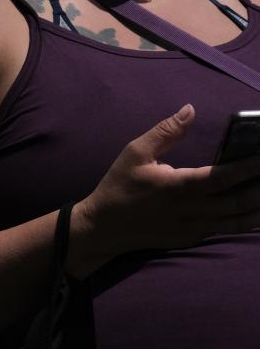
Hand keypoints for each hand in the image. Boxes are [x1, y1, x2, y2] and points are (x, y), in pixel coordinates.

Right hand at [74, 104, 259, 269]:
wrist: (104, 226)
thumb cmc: (119, 185)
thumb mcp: (135, 152)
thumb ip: (165, 132)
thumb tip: (190, 109)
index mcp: (177, 186)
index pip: (223, 177)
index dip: (249, 168)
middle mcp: (191, 211)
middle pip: (239, 201)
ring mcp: (195, 229)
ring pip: (240, 221)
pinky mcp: (194, 239)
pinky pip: (228, 230)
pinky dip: (247, 220)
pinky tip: (256, 210)